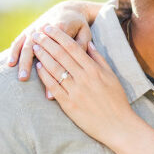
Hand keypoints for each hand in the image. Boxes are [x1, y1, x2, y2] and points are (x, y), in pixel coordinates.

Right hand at [8, 1, 92, 80]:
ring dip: (21, 60)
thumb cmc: (79, 26)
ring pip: (25, 45)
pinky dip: (14, 51)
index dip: (52, 65)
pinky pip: (19, 40)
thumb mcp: (85, 34)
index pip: (54, 49)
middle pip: (35, 47)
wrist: (68, 10)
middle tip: (24, 78)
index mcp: (60, 28)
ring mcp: (35, 28)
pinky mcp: (29, 30)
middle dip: (28, 63)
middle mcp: (44, 28)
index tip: (50, 78)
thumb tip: (76, 63)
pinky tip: (10, 63)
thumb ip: (81, 47)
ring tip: (20, 76)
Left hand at [32, 25, 136, 147]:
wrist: (118, 125)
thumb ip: (99, 59)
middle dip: (47, 42)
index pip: (73, 47)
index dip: (59, 36)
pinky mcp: (68, 104)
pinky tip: (38, 67)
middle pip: (61, 55)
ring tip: (34, 46)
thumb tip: (89, 44)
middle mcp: (84, 78)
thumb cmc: (117, 100)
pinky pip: (53, 86)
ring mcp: (75, 91)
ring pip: (55, 68)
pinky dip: (44, 75)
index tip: (50, 27)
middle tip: (37, 32)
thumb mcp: (111, 76)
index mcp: (94, 69)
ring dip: (43, 55)